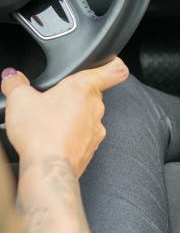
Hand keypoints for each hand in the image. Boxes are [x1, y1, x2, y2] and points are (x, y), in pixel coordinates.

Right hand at [2, 58, 128, 177]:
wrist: (48, 169)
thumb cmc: (40, 132)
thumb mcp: (20, 100)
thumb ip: (16, 83)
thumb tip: (12, 76)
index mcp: (84, 88)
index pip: (114, 70)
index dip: (113, 64)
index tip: (109, 63)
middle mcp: (96, 107)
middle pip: (94, 93)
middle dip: (76, 95)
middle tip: (54, 99)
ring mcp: (96, 128)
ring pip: (89, 115)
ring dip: (73, 116)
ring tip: (49, 122)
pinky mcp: (91, 147)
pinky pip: (84, 135)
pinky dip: (72, 135)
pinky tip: (53, 138)